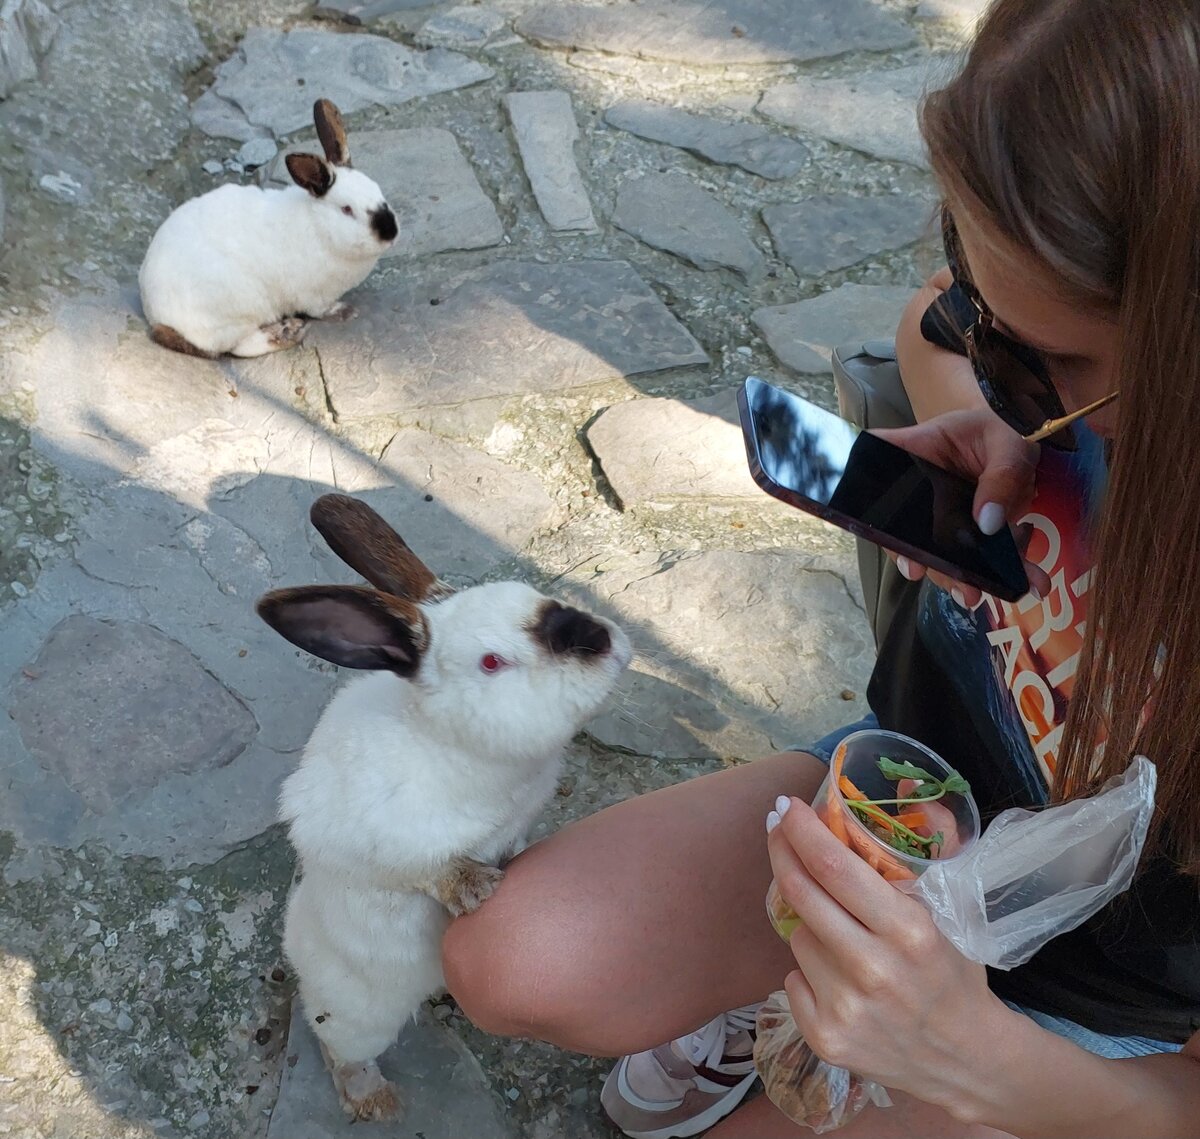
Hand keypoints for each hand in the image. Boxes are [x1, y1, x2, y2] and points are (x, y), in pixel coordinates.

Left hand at [767, 796, 1006, 1112]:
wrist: (966, 1061)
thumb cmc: (952, 976)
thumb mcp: (944, 915)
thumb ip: (906, 864)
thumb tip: (887, 795)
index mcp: (908, 930)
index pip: (835, 867)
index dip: (802, 830)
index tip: (785, 806)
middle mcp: (873, 968)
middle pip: (801, 892)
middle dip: (783, 851)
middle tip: (777, 829)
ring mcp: (845, 1007)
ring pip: (797, 935)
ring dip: (811, 925)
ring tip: (846, 941)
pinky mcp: (825, 1037)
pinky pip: (792, 978)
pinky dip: (807, 972)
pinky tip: (839, 982)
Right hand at [873, 408, 1049, 606]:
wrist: (1019, 434)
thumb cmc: (1002, 426)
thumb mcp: (1007, 443)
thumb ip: (1001, 477)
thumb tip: (987, 523)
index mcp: (913, 454)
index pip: (872, 475)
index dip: (872, 514)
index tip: (904, 555)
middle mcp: (915, 489)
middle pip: (904, 532)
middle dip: (929, 565)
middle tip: (959, 587)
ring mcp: (936, 513)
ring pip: (938, 552)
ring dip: (963, 577)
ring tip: (985, 593)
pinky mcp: (963, 529)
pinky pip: (975, 556)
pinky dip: (1002, 571)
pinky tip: (1028, 580)